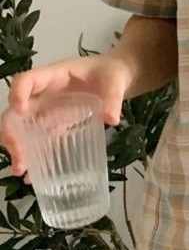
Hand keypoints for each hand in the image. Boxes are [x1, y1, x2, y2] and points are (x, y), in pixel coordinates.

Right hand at [0, 54, 132, 185]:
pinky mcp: (56, 123)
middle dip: (11, 132)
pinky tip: (31, 175)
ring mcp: (47, 109)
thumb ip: (113, 98)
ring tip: (22, 170)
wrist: (116, 79)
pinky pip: (39, 139)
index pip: (26, 81)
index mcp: (54, 76)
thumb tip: (112, 119)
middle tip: (19, 153)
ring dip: (18, 148)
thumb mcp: (115, 81)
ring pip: (23, 128)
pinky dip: (34, 155)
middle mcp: (43, 93)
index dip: (18, 94)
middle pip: (16, 110)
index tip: (20, 111)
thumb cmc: (111, 74)